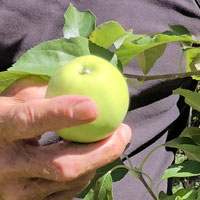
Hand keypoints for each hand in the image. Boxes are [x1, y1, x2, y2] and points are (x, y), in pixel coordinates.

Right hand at [0, 76, 131, 199]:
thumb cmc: (4, 118)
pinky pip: (69, 192)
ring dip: (98, 159)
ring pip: (71, 182)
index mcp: (1, 128)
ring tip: (108, 141)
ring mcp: (17, 191)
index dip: (63, 113)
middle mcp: (6, 166)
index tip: (94, 107)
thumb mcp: (17, 98)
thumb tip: (81, 97)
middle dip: (103, 149)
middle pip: (63, 165)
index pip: (31, 120)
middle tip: (124, 131)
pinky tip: (90, 157)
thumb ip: (46, 95)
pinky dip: (87, 172)